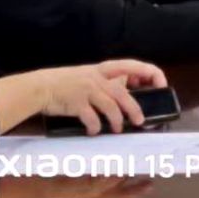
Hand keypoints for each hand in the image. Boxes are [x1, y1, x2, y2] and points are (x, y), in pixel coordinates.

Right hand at [35, 61, 166, 134]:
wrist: (39, 87)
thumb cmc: (65, 83)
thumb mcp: (89, 76)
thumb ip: (107, 82)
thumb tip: (128, 92)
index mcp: (103, 69)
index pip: (132, 66)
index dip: (149, 73)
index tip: (160, 84)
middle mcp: (97, 78)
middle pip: (123, 93)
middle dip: (134, 108)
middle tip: (140, 121)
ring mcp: (86, 90)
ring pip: (110, 106)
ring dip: (117, 120)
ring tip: (118, 129)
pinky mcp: (76, 103)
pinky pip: (92, 118)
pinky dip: (96, 126)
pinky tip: (95, 131)